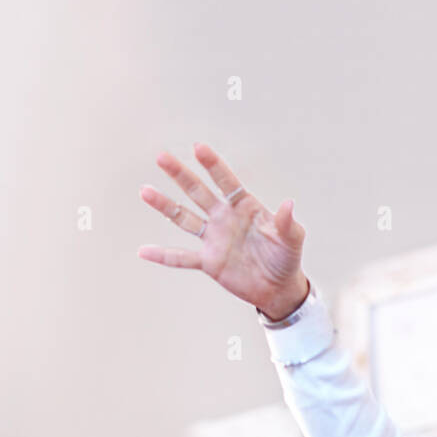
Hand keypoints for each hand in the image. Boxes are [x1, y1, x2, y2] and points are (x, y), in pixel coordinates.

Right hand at [137, 142, 309, 320]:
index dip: (213, 166)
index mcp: (245, 208)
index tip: (198, 148)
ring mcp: (214, 239)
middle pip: (198, 192)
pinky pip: (182, 258)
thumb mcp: (292, 240)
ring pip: (184, 218)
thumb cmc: (286, 259)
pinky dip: (163, 256)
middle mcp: (224, 219)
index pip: (227, 182)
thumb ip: (287, 223)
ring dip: (165, 205)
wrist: (278, 288)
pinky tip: (144, 251)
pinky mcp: (209, 262)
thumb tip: (289, 204)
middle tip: (161, 157)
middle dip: (180, 175)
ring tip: (145, 191)